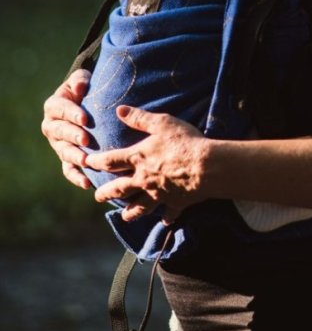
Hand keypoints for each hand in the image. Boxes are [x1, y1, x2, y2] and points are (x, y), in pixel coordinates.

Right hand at [41, 69, 92, 189]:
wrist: (87, 101)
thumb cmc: (85, 88)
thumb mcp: (81, 79)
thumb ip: (80, 81)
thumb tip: (80, 89)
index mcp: (53, 107)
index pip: (61, 110)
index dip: (73, 114)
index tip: (86, 118)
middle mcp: (52, 127)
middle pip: (60, 132)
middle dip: (73, 135)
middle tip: (86, 139)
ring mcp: (58, 144)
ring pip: (64, 152)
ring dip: (75, 157)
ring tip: (87, 161)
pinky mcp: (66, 158)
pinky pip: (68, 170)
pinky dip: (76, 177)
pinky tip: (87, 183)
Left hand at [84, 106, 209, 223]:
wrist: (206, 166)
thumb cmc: (184, 142)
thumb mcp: (162, 123)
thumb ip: (140, 118)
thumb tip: (119, 110)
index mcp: (139, 159)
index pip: (111, 161)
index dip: (96, 161)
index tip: (86, 163)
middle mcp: (144, 179)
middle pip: (120, 188)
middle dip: (107, 192)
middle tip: (97, 196)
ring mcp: (159, 193)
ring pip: (140, 206)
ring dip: (131, 211)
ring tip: (125, 216)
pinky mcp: (176, 201)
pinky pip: (169, 211)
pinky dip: (167, 216)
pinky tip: (165, 221)